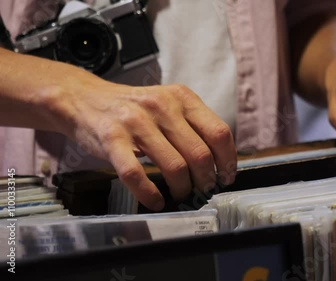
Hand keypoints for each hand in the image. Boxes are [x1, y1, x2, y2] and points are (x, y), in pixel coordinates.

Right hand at [49, 79, 236, 210]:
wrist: (85, 99)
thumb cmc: (133, 108)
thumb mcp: (168, 104)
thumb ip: (192, 124)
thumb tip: (220, 161)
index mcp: (182, 98)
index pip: (219, 133)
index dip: (228, 161)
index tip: (226, 177)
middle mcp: (162, 106)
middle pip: (200, 154)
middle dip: (206, 180)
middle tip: (203, 191)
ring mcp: (136, 122)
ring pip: (174, 166)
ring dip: (183, 189)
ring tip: (181, 196)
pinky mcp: (112, 139)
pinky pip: (136, 173)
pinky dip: (149, 194)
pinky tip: (155, 201)